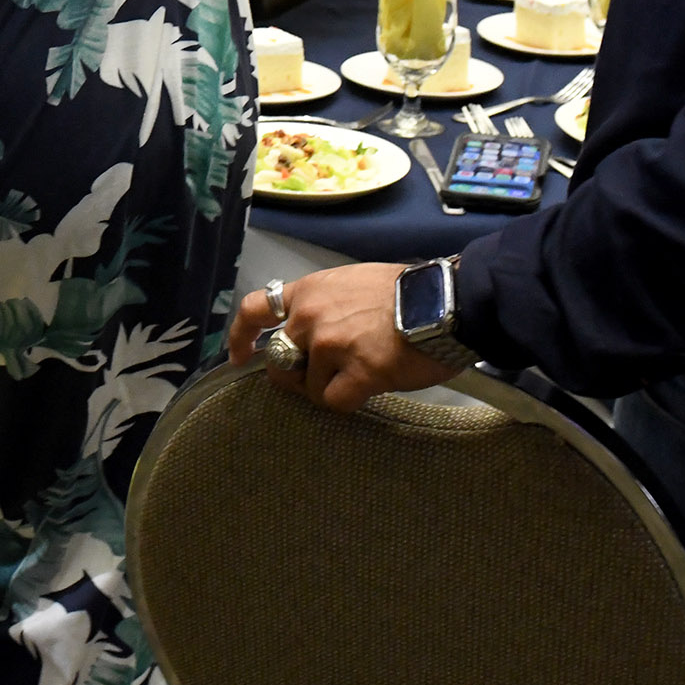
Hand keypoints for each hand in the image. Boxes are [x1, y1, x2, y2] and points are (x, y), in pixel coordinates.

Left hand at [228, 262, 454, 410]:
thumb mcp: (353, 283)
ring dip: (333, 387)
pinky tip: (371, 386)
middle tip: (325, 377)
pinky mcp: (356, 372)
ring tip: (365, 372)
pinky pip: (334, 401)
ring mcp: (331, 345)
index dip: (241, 335)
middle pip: (280, 360)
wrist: (445, 302)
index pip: (255, 309)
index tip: (239, 355)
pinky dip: (350, 400)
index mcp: (310, 291)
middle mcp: (311, 317)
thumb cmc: (409, 292)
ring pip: (310, 386)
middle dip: (296, 375)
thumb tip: (315, 332)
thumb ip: (326, 305)